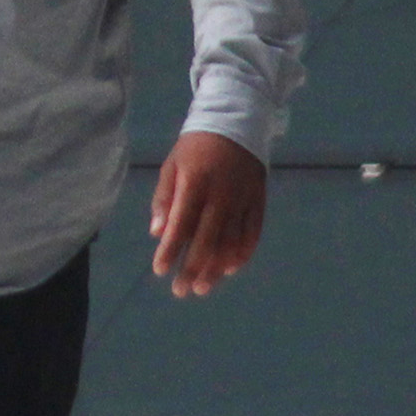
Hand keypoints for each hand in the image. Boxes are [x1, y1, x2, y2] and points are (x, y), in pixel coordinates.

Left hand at [148, 132, 267, 298]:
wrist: (235, 123)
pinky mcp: (258, 201)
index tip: (160, 270)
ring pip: (230, 242)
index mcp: (194, 183)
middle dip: (192, 268)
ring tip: (203, 287)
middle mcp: (220, 195)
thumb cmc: (195, 148)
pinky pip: (252, 233)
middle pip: (206, 240)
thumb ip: (164, 199)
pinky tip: (229, 269)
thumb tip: (157, 233)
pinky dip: (242, 253)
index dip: (170, 250)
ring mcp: (242, 199)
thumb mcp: (172, 166)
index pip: (180, 224)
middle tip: (181, 291)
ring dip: (216, 268)